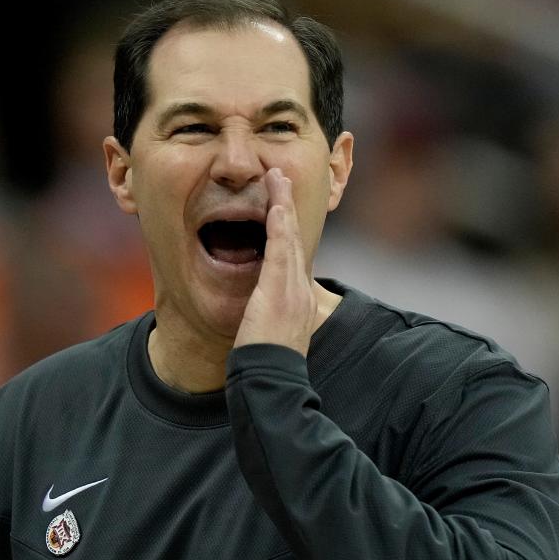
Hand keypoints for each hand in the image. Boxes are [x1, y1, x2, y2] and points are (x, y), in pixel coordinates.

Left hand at [234, 168, 317, 356]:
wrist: (272, 381)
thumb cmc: (267, 365)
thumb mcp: (270, 335)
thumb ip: (267, 318)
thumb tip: (259, 314)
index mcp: (296, 299)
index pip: (292, 254)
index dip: (287, 227)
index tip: (280, 206)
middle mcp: (299, 289)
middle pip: (294, 238)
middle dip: (288, 206)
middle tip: (281, 179)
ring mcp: (292, 289)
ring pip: (288, 238)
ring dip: (283, 205)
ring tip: (277, 179)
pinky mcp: (280, 291)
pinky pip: (280, 252)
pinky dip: (280, 227)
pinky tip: (276, 206)